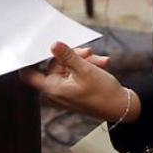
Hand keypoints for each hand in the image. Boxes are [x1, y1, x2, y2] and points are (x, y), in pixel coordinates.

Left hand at [20, 41, 138, 123]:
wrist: (123, 108)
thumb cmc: (103, 94)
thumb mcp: (84, 70)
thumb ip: (67, 56)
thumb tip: (53, 45)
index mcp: (53, 89)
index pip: (29, 75)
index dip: (29, 60)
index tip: (35, 46)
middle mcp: (56, 90)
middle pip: (55, 65)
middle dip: (72, 56)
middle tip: (87, 52)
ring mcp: (66, 89)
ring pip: (68, 66)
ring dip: (83, 60)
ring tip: (99, 61)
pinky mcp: (75, 88)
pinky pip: (75, 72)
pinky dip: (87, 66)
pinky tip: (101, 64)